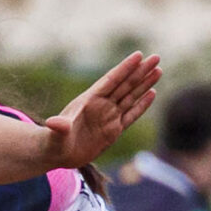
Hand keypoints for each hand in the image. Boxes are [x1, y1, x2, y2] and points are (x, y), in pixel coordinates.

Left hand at [43, 53, 161, 169]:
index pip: (111, 80)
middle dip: (140, 71)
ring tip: (158, 70)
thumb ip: (59, 127)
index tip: (139, 55)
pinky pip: (131, 115)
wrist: (56, 155)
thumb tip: (54, 123)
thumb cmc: (53, 142)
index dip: (125, 68)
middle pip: (125, 84)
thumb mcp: (56, 134)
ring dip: (144, 84)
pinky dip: (142, 105)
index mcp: (89, 100)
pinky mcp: (113, 130)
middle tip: (156, 57)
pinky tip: (152, 93)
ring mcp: (108, 117)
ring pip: (131, 96)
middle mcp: (101, 105)